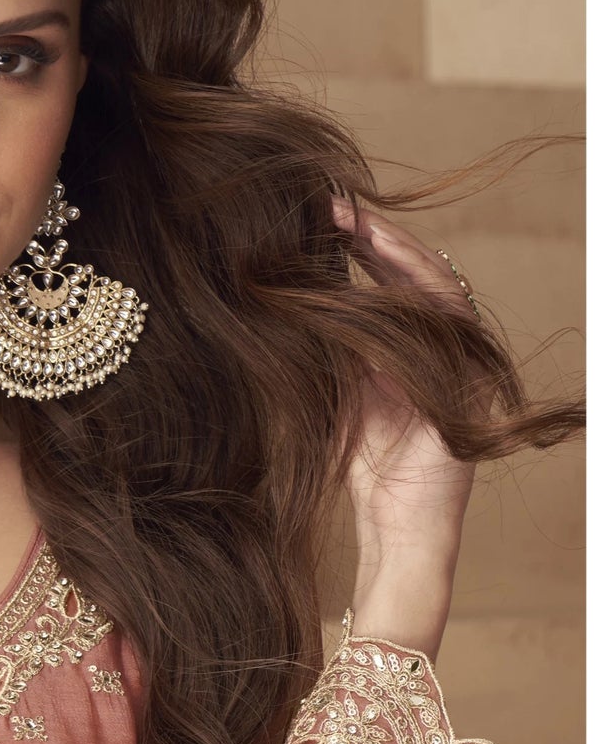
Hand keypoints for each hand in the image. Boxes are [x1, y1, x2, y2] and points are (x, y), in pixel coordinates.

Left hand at [330, 199, 493, 659]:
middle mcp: (440, 350)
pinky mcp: (469, 391)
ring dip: (396, 257)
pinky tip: (376, 283)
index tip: (314, 214)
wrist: (397, 536)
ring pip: (437, 293)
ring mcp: (460, 368)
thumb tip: (275, 300)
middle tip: (333, 206)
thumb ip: (322, 352)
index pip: (388, 281)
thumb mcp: (334, 399)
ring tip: (355, 227)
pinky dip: (411, 305)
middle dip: (377, 237)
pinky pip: (444, 334)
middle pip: (418, 274)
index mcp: (407, 349)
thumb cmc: (360, 473)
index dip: (358, 245)